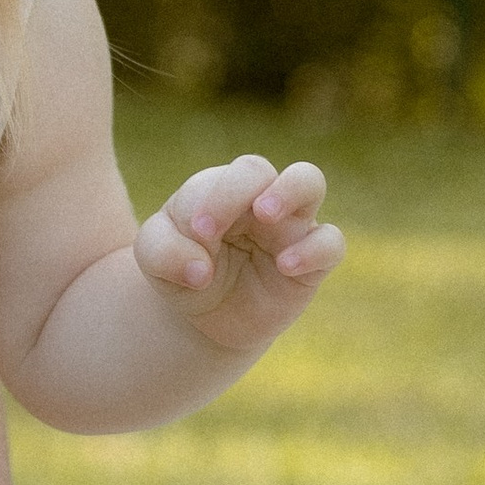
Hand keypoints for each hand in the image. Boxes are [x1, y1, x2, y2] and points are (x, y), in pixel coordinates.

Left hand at [133, 154, 342, 354]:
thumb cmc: (182, 269)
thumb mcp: (154, 261)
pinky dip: (313, 250)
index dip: (219, 198)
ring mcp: (288, 227)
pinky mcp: (311, 262)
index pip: (229, 175)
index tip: (198, 233)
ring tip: (265, 216)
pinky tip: (285, 266)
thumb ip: (163, 254)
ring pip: (309, 183)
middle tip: (212, 229)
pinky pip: (330, 244)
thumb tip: (199, 269)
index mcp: (219, 189)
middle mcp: (256, 198)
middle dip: (239, 190)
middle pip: (261, 169)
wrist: (205, 316)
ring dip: (289, 192)